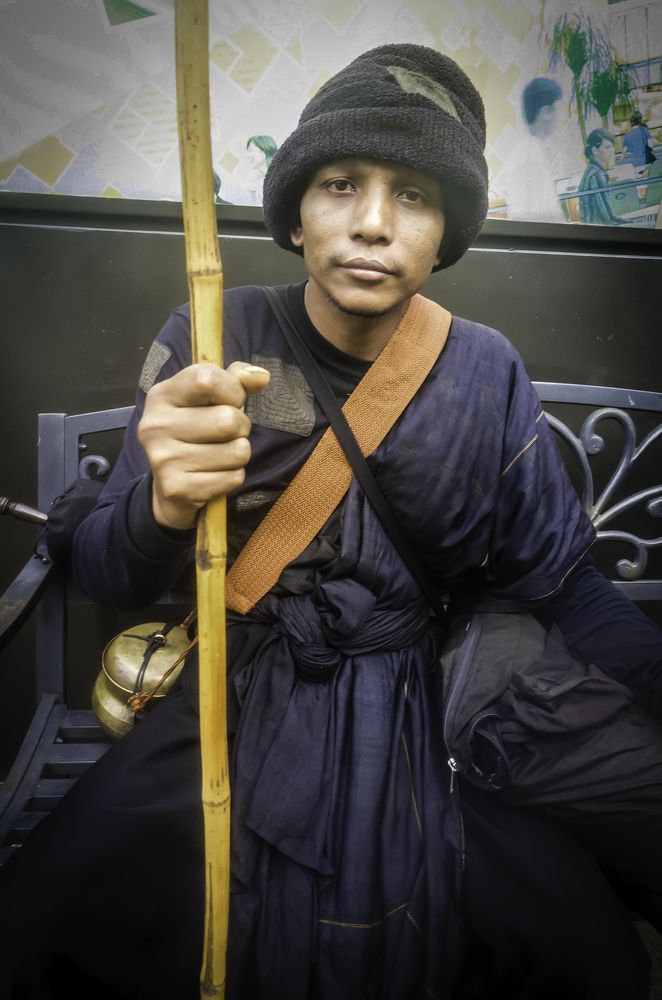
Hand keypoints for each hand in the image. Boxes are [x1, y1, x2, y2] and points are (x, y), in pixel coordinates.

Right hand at [138, 361, 269, 529]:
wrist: (172, 487)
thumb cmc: (196, 433)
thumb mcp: (209, 399)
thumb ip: (235, 380)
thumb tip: (260, 376)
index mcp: (162, 395)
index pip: (207, 378)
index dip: (233, 390)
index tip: (232, 400)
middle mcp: (155, 425)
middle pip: (229, 419)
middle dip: (241, 427)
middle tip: (227, 434)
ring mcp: (163, 459)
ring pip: (237, 451)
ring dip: (239, 454)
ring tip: (220, 454)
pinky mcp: (177, 488)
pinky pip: (234, 477)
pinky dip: (232, 477)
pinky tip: (214, 475)